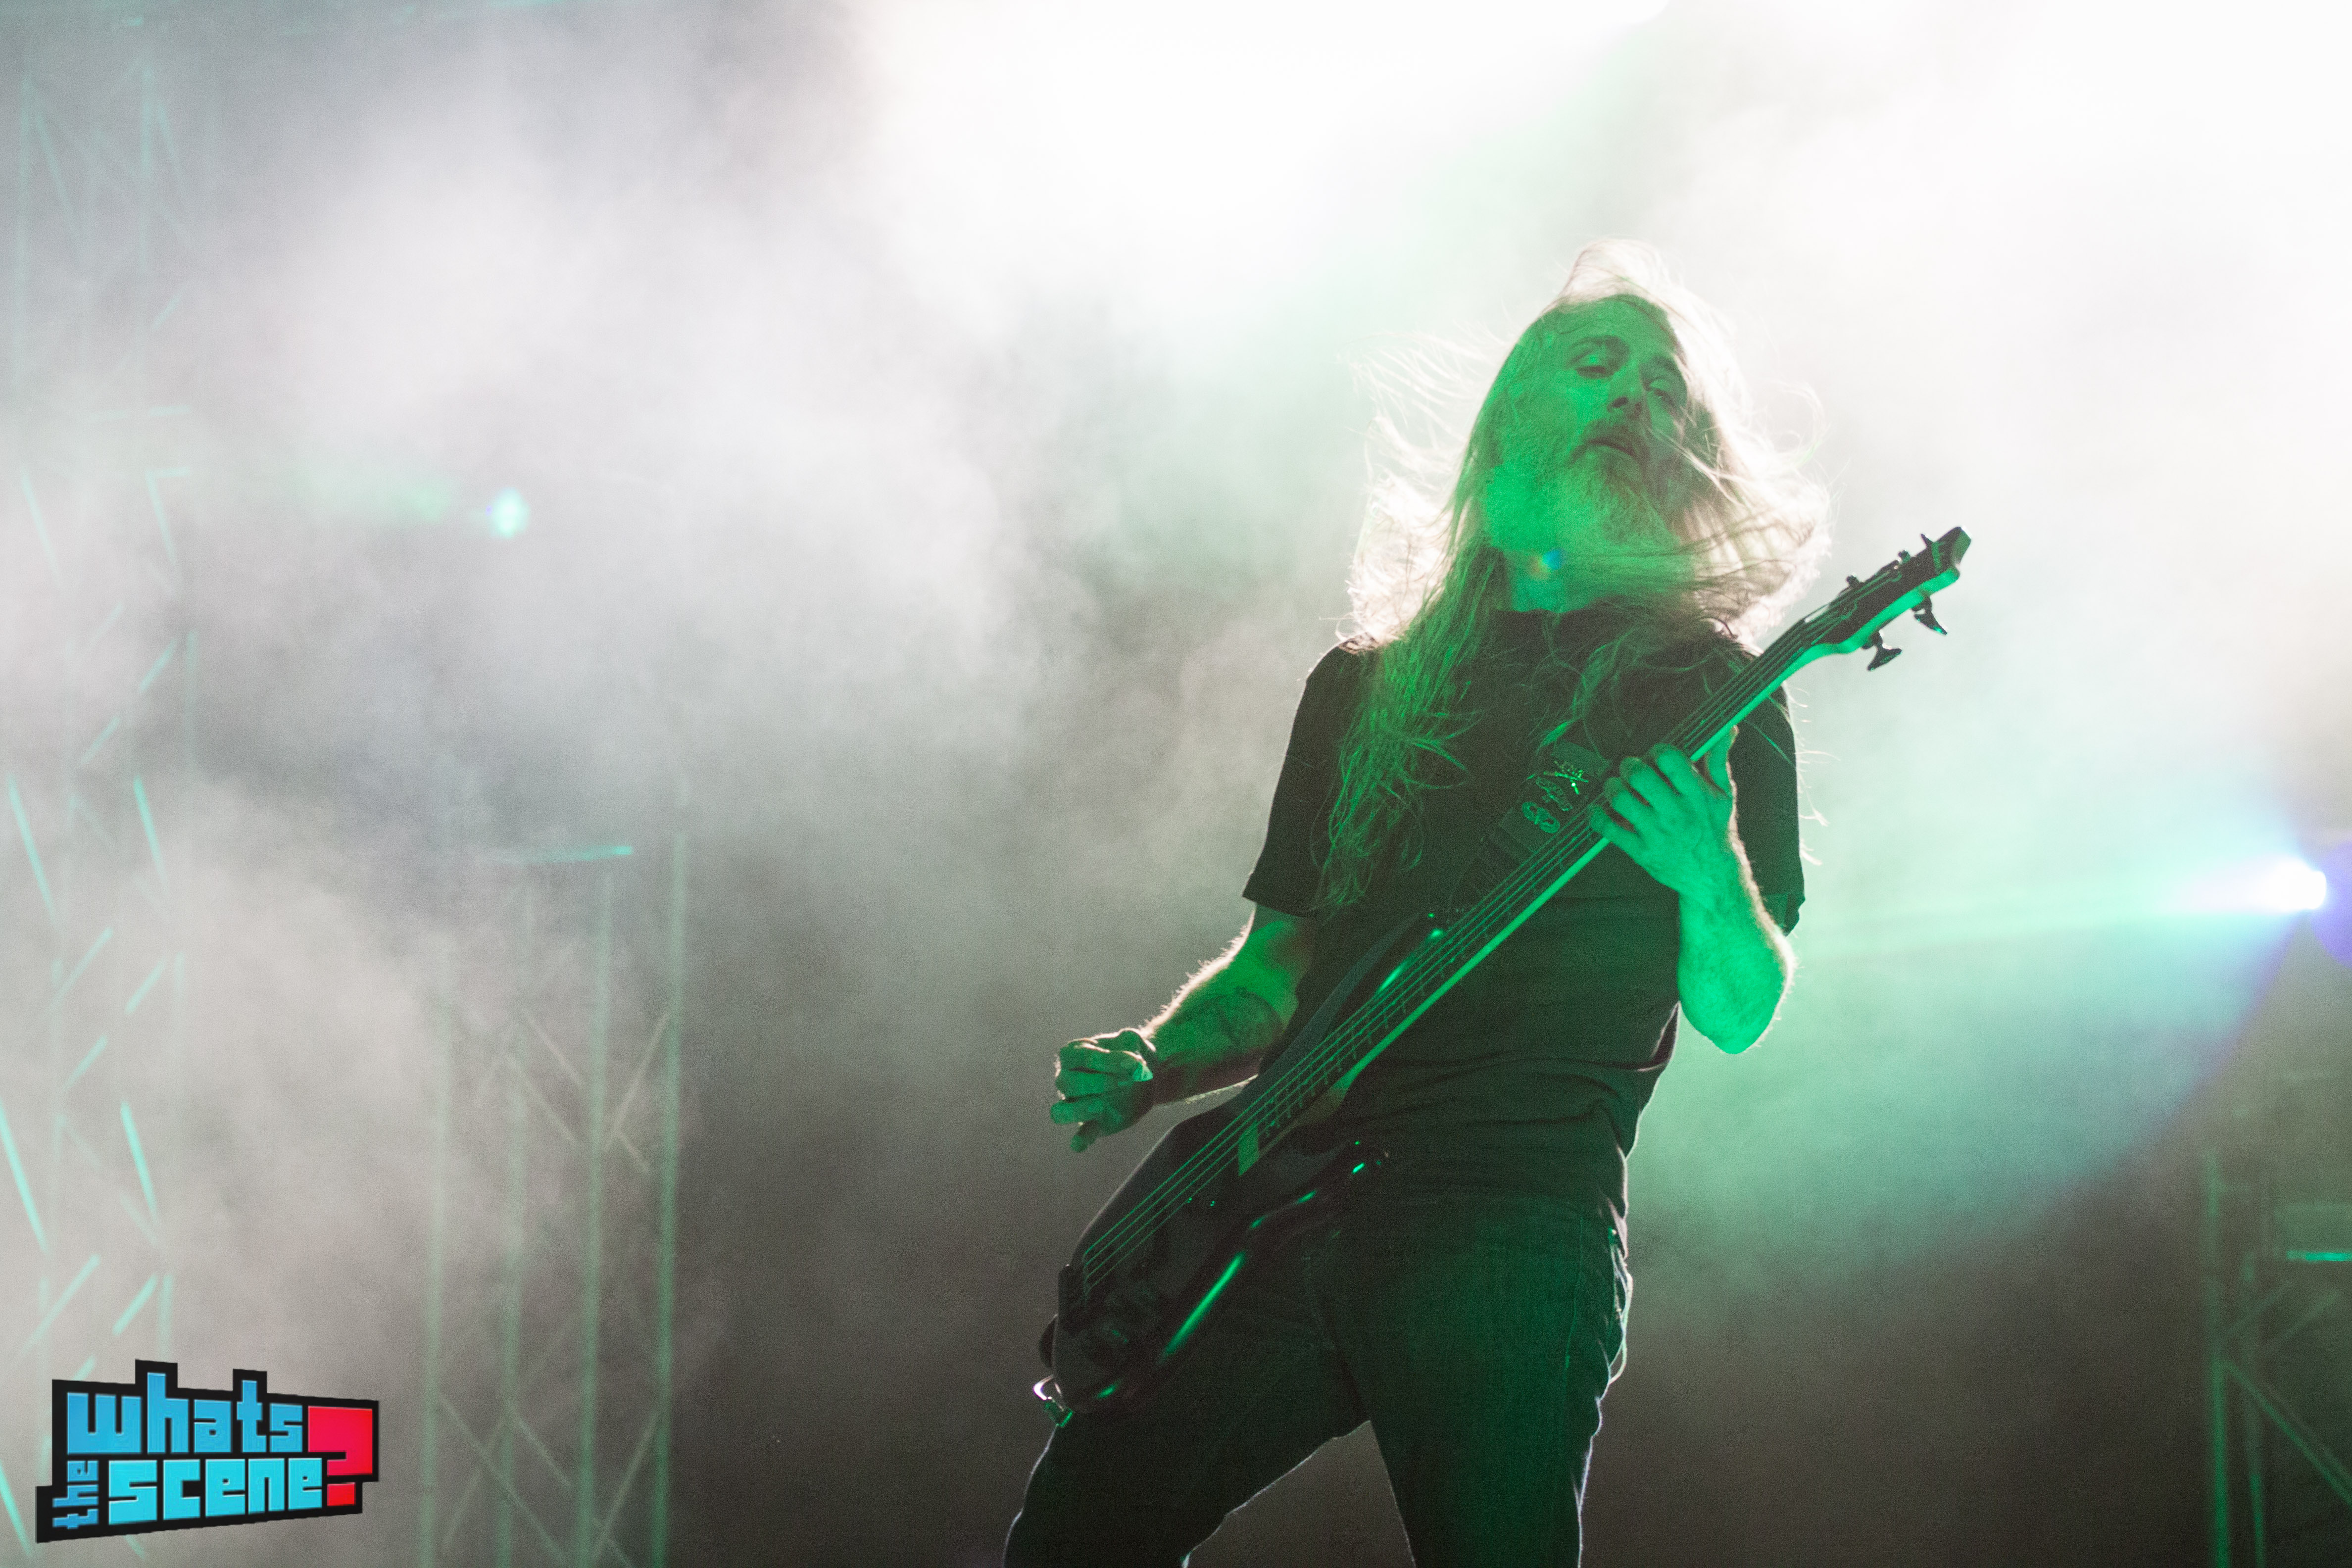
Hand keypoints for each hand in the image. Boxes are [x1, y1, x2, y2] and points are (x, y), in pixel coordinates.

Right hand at [1050, 1029, 1155, 1152]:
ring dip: (1079, 1110)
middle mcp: (1068, 1079)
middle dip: (1098, 1082)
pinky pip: (1080, 1135)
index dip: (1106, 1060)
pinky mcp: (1093, 1124)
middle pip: (1067, 1083)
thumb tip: (1129, 1052)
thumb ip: (1130, 1041)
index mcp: (1074, 1054)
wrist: (1146, 1076)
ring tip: (1101, 1105)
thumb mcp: (1133, 1041)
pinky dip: (1079, 1140)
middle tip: (1127, 1080)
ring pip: (1060, 1112)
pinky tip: (1080, 1145)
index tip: (1134, 1061)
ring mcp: (1077, 1104)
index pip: (1079, 1057)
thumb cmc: (1132, 1053)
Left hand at [1588, 731, 1747, 904]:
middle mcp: (1675, 813)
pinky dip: (1597, 816)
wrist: (1713, 877)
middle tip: (1630, 768)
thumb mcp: (1724, 794)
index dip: (1657, 751)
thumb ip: (1719, 759)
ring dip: (1612, 787)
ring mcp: (1656, 834)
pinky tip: (1597, 809)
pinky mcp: (1641, 852)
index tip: (1655, 755)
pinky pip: (1609, 829)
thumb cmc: (1716, 829)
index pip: (1669, 759)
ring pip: (1620, 799)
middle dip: (1629, 765)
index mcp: (1697, 794)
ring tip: (1617, 786)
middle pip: (1639, 776)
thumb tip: (1727, 728)